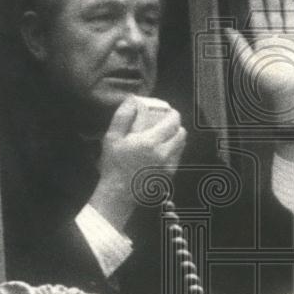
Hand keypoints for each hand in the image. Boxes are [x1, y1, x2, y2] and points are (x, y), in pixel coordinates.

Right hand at [89, 97, 185, 230]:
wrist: (117, 194)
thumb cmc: (113, 164)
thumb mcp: (112, 137)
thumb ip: (123, 116)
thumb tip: (132, 99)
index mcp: (151, 142)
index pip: (173, 121)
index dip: (172, 113)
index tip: (166, 111)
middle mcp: (164, 154)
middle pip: (181, 133)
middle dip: (175, 125)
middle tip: (164, 124)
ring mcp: (169, 166)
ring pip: (181, 145)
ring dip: (175, 138)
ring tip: (162, 137)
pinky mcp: (169, 176)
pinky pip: (177, 158)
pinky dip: (172, 151)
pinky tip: (159, 152)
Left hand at [225, 0, 293, 126]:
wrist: (292, 99)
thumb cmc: (269, 86)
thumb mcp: (250, 66)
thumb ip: (240, 47)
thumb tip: (227, 30)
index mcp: (263, 44)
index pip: (257, 19)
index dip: (255, 3)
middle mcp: (277, 41)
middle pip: (273, 15)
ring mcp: (293, 43)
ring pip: (290, 18)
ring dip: (288, 4)